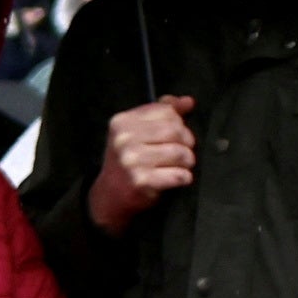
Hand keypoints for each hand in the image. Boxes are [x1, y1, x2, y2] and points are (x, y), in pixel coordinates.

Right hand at [83, 94, 194, 232]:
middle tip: (182, 153)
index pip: (166, 111)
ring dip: (187, 161)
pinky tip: (177, 179)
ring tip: (180, 166)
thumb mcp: (137, 132)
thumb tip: (188, 101)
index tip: (174, 136)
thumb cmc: (128, 161)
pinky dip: (184, 178)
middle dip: (186, 142)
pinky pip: (178, 175)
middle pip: (176, 130)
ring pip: (180, 152)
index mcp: (122, 122)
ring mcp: (131, 160)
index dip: (178, 123)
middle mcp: (124, 139)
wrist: (110, 196)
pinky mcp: (141, 181)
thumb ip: (162, 113)